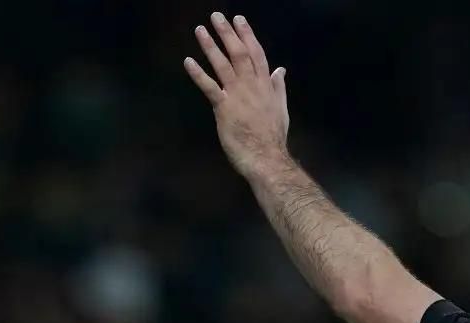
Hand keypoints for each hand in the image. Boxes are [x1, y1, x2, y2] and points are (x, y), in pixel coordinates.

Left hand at [184, 12, 289, 180]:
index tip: (239, 20)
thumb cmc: (273, 137)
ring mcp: (237, 96)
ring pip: (224, 65)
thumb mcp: (281, 109)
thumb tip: (280, 70)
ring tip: (200, 30)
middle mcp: (252, 86)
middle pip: (239, 53)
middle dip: (228, 33)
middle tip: (216, 17)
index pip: (257, 54)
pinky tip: (188, 61)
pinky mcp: (224, 108)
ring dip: (211, 46)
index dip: (247, 35)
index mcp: (265, 86)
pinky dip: (199, 73)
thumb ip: (278, 87)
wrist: (267, 157)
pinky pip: (210, 87)